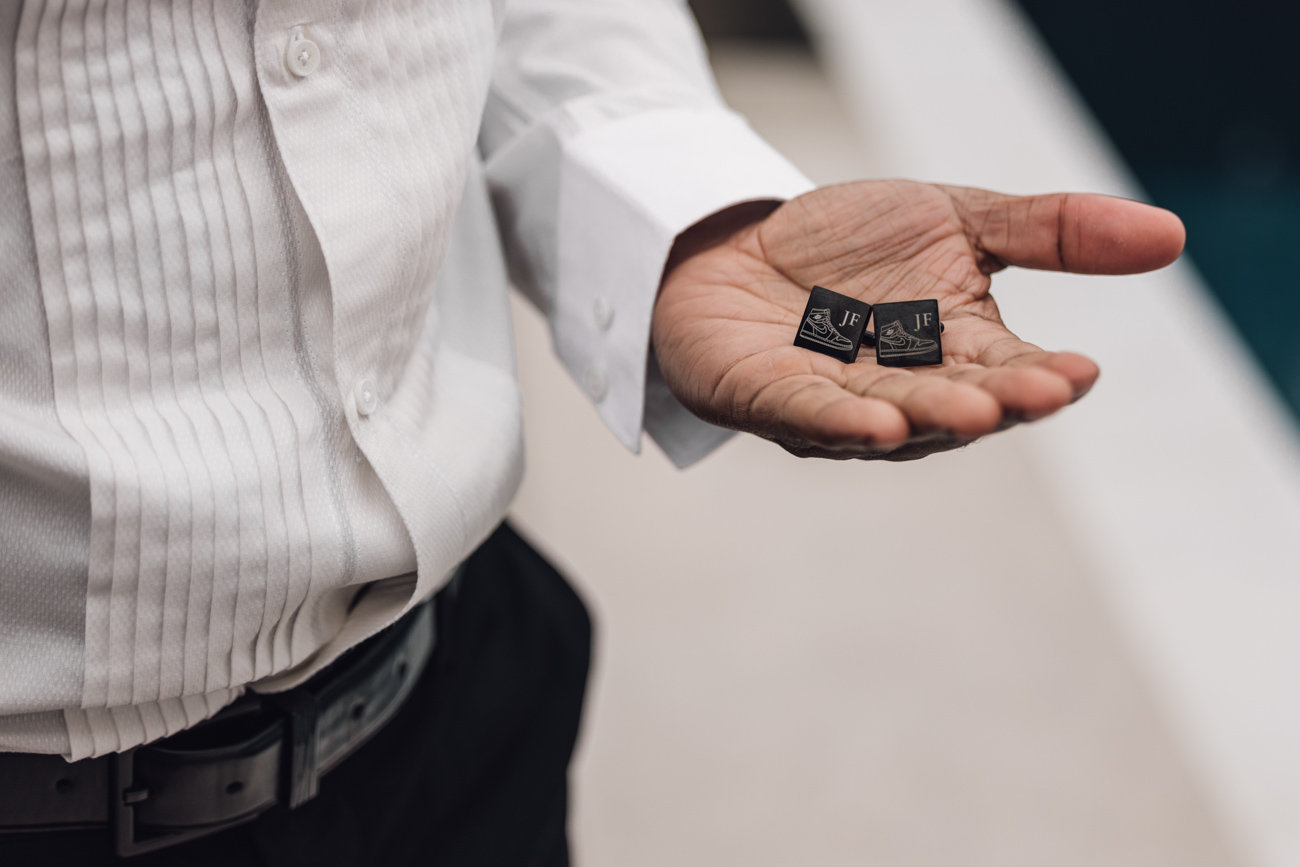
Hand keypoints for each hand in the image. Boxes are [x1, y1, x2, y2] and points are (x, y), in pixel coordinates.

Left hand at [652, 180, 1184, 459]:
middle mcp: (900, 388)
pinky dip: (841, 423)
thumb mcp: (955, 216)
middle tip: (1036, 393)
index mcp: (953, 351)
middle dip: (994, 400)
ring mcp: (832, 403)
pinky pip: (805, 415)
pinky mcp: (765, 397)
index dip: (1041, 377)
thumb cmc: (847, 246)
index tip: (1079, 373)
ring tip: (972, 413)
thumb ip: (1049, 230)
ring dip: (929, 416)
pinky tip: (878, 424)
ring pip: (888, 416)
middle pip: (955, 401)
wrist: (734, 241)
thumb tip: (1170, 234)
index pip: (1008, 371)